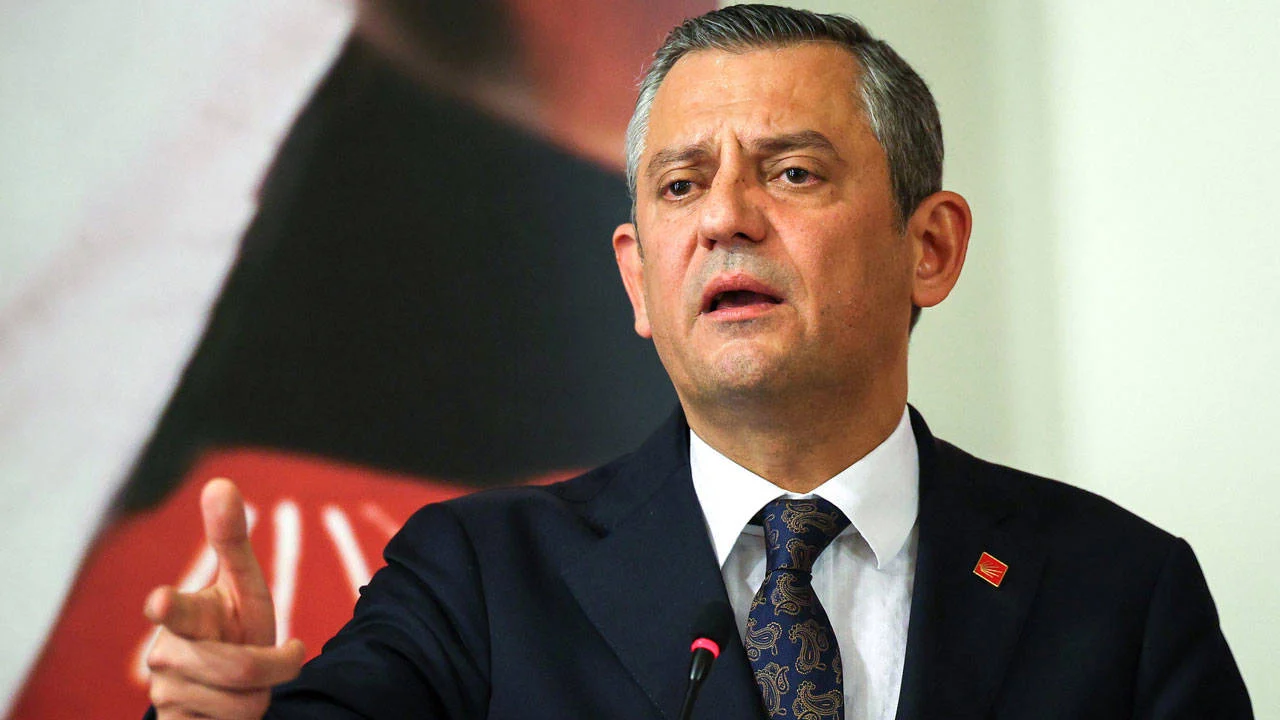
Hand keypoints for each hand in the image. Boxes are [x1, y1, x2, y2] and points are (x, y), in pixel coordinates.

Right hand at [144, 479, 305, 718]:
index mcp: (185, 614)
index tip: (162, 600)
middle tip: (277, 659)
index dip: (171, 606)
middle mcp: (167, 654)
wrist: (225, 685)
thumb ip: (230, 540)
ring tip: (250, 685)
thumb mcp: (243, 585)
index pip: (177, 610)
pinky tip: (229, 709)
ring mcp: (167, 693)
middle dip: (274, 668)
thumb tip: (219, 482)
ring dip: (261, 697)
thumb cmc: (233, 626)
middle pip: (240, 668)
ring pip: (240, 704)